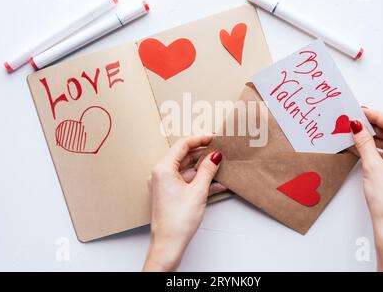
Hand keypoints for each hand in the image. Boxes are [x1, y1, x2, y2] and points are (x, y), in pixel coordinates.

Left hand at [142, 135, 224, 271]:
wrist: (169, 244)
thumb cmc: (178, 221)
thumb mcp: (198, 191)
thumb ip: (208, 170)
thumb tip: (215, 156)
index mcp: (163, 169)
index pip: (182, 145)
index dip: (199, 139)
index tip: (213, 137)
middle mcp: (161, 174)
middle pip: (184, 156)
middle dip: (203, 154)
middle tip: (219, 151)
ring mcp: (165, 184)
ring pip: (187, 170)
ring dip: (204, 169)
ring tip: (221, 167)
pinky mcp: (170, 194)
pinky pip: (186, 181)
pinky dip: (200, 181)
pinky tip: (216, 183)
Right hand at [350, 108, 382, 270]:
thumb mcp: (371, 166)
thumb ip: (364, 143)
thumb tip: (356, 127)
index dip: (376, 116)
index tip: (361, 111)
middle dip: (374, 126)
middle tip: (356, 120)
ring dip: (374, 137)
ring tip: (357, 132)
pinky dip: (377, 148)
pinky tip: (364, 147)